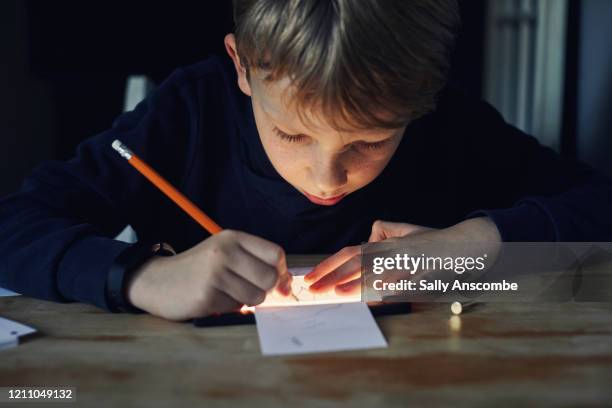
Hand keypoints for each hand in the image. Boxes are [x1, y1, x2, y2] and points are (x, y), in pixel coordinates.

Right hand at [126, 230, 291, 320]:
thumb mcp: (226, 254)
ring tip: (227, 293)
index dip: (280, 271)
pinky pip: (236, 309)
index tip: (275, 280)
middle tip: (247, 289)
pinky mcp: (206, 297)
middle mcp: (224, 252)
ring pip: (256, 297)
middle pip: (270, 277)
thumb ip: (256, 263)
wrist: (157, 280)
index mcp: (233, 238)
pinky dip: (229, 308)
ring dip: (246, 301)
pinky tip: (213, 299)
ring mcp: (214, 275)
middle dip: (264, 289)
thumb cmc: (199, 268)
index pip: (276, 254)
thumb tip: (287, 284)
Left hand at [304, 220, 433, 294]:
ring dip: (357, 282)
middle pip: (356, 262)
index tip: (310, 278)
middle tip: (313, 289)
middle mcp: (391, 250)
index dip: (328, 265)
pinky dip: (389, 290)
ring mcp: (406, 261)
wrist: (462, 245)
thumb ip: (382, 235)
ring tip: (338, 292)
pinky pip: (403, 283)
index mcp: (383, 244)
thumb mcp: (402, 234)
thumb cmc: (430, 243)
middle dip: (333, 275)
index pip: (349, 253)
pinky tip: (376, 298)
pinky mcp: (423, 272)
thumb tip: (367, 239)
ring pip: (378, 271)